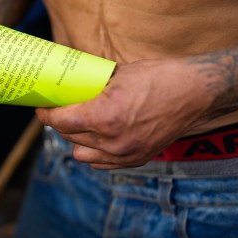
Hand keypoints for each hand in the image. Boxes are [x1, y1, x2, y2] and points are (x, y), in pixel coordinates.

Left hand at [35, 58, 214, 168]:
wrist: (195, 92)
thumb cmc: (156, 77)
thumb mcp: (115, 75)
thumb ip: (89, 85)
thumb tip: (65, 82)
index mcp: (104, 117)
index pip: (60, 122)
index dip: (47, 114)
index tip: (42, 108)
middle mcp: (112, 141)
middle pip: (69, 137)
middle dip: (59, 124)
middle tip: (58, 111)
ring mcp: (126, 154)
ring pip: (82, 154)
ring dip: (76, 140)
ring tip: (78, 125)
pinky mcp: (138, 159)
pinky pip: (102, 163)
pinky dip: (94, 152)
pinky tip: (96, 138)